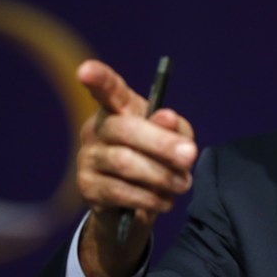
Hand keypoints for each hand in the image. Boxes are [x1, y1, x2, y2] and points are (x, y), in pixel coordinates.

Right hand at [74, 59, 196, 276]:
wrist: (137, 204)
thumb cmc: (158, 160)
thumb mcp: (175, 140)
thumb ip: (175, 128)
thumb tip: (166, 118)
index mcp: (118, 109)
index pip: (108, 90)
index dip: (98, 78)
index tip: (85, 71)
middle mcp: (97, 129)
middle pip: (124, 129)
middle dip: (162, 143)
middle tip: (190, 156)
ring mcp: (88, 158)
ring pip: (124, 162)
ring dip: (161, 175)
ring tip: (182, 184)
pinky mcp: (88, 187)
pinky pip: (120, 191)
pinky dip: (149, 197)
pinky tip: (164, 200)